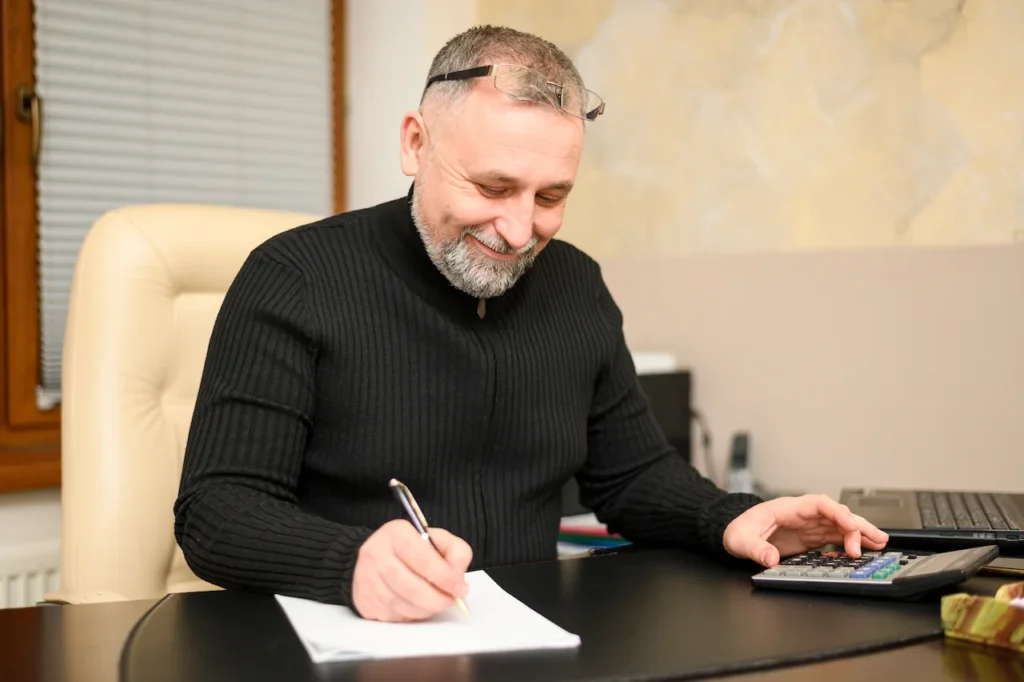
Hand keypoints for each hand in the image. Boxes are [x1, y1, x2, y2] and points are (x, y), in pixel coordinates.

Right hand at [352, 519, 472, 621]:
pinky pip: (391, 616)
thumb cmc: (412, 548)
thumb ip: (456, 552)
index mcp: (396, 533)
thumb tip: (458, 578)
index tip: (460, 589)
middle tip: (450, 601)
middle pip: (410, 586)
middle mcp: (376, 553)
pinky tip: (418, 607)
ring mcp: (366, 578)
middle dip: (436, 598)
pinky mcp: (363, 600)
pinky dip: (410, 616)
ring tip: (436, 603)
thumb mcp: (436, 539)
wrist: (376, 557)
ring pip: (401, 604)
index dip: (444, 576)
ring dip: (425, 609)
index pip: (422, 557)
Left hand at [722, 494, 888, 566]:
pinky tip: (863, 550)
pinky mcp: (810, 538)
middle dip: (857, 525)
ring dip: (860, 532)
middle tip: (876, 539)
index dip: (837, 513)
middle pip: (836, 514)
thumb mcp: (740, 540)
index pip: (819, 504)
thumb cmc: (737, 530)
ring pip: (840, 525)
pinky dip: (850, 542)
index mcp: (788, 508)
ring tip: (881, 542)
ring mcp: (808, 526)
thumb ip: (755, 548)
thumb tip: (770, 558)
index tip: (851, 525)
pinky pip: (834, 537)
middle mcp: (802, 515)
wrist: (735, 533)